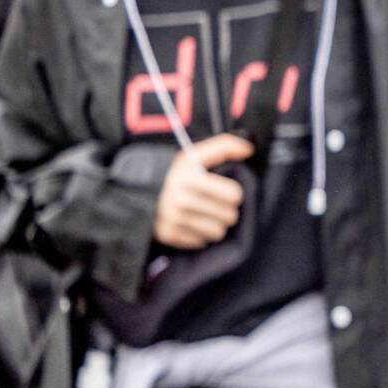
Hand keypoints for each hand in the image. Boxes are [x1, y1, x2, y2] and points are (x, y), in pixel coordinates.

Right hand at [152, 135, 253, 249]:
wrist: (138, 192)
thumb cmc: (176, 174)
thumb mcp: (195, 154)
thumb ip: (225, 146)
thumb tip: (249, 149)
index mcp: (188, 175)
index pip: (233, 195)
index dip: (234, 193)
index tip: (226, 191)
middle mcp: (179, 198)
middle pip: (229, 216)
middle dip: (226, 210)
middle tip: (214, 204)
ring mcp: (172, 218)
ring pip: (218, 232)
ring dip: (215, 224)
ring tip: (204, 214)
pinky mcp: (168, 234)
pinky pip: (201, 241)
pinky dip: (200, 235)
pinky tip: (191, 223)